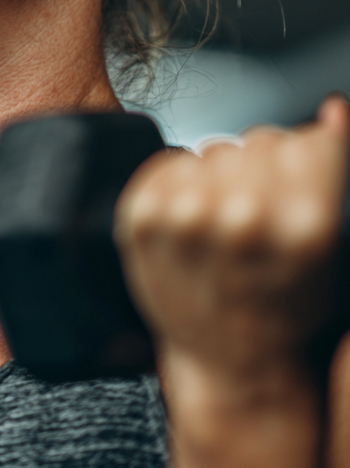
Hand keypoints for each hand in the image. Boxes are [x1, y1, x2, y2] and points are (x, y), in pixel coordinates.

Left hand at [115, 95, 349, 467]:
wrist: (232, 364)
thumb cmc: (286, 306)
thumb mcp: (331, 247)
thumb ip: (334, 171)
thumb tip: (334, 109)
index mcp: (306, 223)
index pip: (307, 141)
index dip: (304, 166)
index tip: (296, 194)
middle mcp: (245, 216)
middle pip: (258, 141)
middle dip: (262, 172)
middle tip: (257, 220)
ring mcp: (188, 215)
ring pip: (214, 151)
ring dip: (220, 178)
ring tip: (225, 227)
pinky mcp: (143, 216)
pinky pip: (171, 163)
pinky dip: (180, 185)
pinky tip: (194, 223)